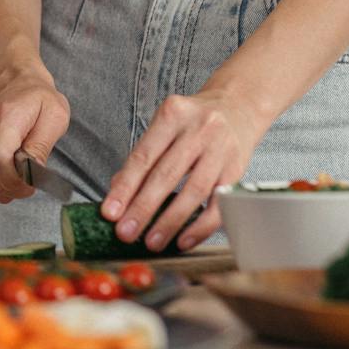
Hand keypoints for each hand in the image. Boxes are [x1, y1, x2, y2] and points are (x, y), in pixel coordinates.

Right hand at [0, 61, 69, 202]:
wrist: (14, 80)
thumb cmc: (37, 98)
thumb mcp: (55, 117)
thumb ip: (41, 147)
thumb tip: (30, 174)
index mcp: (5, 116)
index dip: (14, 181)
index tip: (31, 184)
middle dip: (15, 187)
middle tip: (30, 179)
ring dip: (6, 182)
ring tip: (20, 163)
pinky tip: (7, 164)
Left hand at [103, 87, 267, 250]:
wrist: (237, 107)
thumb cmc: (194, 122)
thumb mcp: (166, 126)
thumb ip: (143, 156)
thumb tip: (119, 193)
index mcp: (173, 115)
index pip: (143, 156)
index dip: (125, 187)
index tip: (110, 212)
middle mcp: (198, 129)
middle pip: (166, 174)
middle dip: (143, 208)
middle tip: (126, 232)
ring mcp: (221, 149)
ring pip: (193, 191)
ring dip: (170, 221)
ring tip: (152, 241)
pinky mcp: (238, 170)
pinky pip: (218, 204)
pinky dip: (200, 226)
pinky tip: (184, 239)